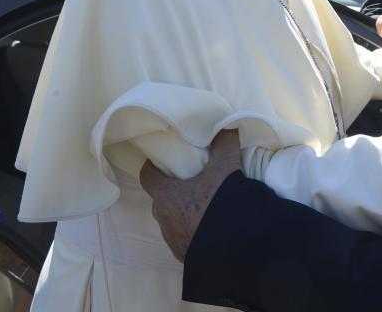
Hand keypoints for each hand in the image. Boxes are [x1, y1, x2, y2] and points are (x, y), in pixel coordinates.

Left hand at [140, 130, 244, 261]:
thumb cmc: (221, 205)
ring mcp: (174, 240)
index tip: (159, 160)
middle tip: (189, 181)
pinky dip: (191, 230)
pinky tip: (209, 227)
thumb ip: (224, 145)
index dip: (151, 167)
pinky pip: (183, 238)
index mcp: (166, 196)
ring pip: (171, 220)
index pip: (147, 177)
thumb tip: (226, 126)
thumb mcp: (226, 169)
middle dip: (171, 190)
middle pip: (160, 199)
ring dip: (181, 212)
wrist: (234, 249)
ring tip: (202, 206)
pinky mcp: (186, 255)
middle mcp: (164, 219)